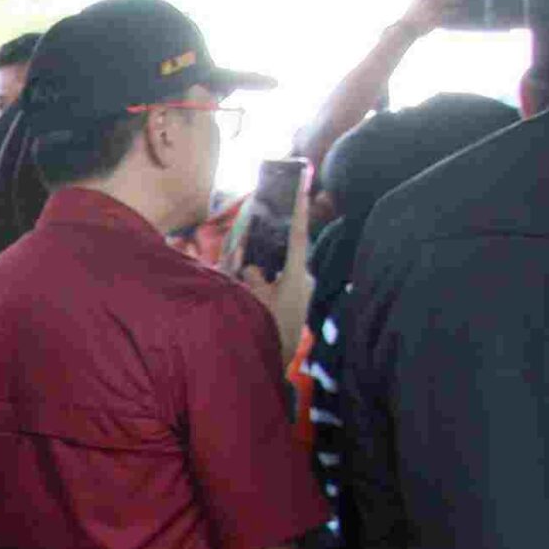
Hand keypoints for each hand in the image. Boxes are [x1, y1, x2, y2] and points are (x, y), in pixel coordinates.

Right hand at [234, 168, 315, 351]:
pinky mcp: (294, 302)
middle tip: (258, 226)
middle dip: (269, 240)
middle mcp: (303, 280)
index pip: (299, 235)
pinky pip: (277, 282)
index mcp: (297, 276)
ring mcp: (300, 292)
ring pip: (279, 266)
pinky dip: (262, 279)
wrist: (274, 364)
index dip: (299, 208)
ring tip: (244, 268)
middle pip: (285, 250)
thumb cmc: (264, 330)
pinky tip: (247, 284)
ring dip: (262, 265)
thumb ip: (251, 276)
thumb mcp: (251, 299)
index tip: (304, 183)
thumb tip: (250, 265)